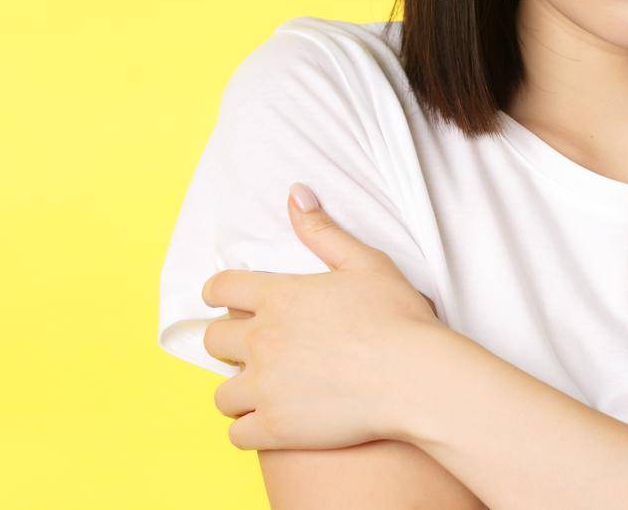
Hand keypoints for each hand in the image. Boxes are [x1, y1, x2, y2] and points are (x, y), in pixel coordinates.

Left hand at [200, 182, 447, 450]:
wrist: (415, 377)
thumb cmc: (397, 318)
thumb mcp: (366, 263)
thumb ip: (323, 231)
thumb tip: (295, 193)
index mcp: (279, 297)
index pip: (221, 288)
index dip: (219, 293)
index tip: (225, 301)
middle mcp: (262, 340)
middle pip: (213, 341)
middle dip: (227, 343)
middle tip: (254, 349)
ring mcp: (265, 387)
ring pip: (222, 393)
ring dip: (238, 391)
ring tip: (262, 391)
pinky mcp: (275, 427)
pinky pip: (236, 434)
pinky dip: (249, 429)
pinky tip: (270, 423)